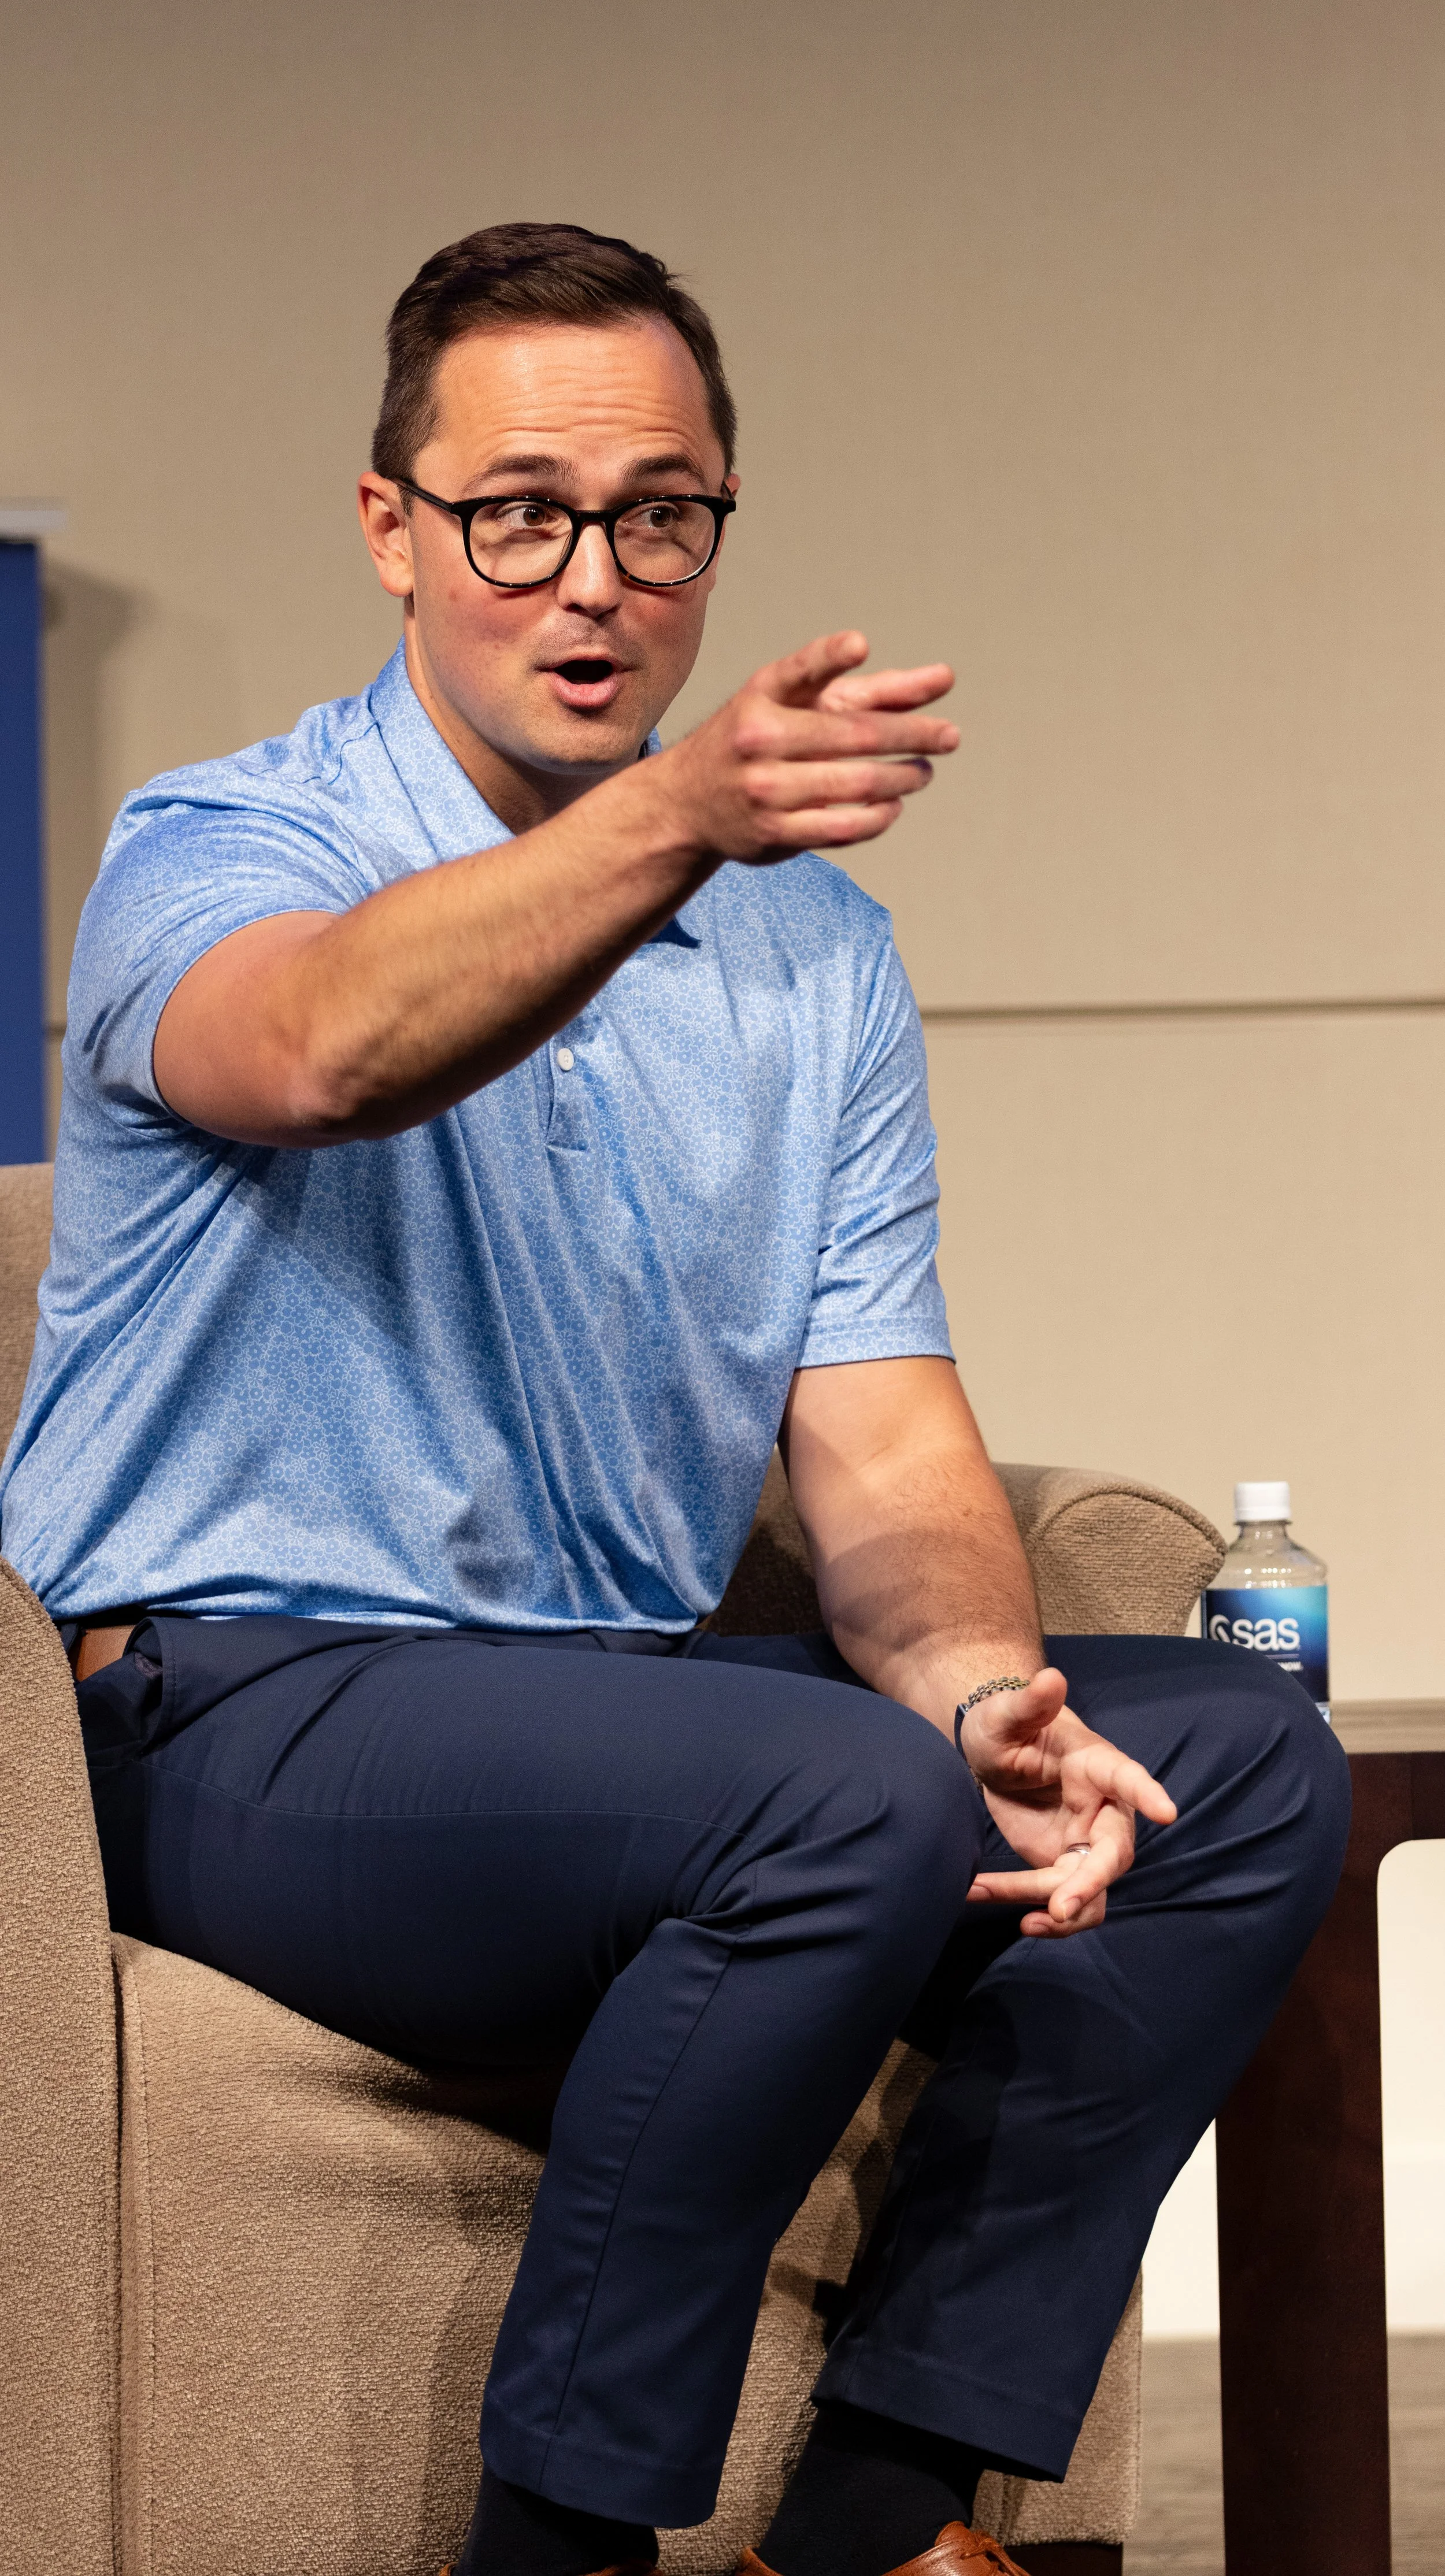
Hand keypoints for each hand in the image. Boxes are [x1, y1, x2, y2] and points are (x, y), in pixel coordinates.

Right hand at [662, 630, 957, 862]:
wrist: (688, 802)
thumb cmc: (759, 738)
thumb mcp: (799, 702)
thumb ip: (872, 690)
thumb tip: (943, 680)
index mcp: (762, 696)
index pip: (799, 670)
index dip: (829, 655)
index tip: (859, 644)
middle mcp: (758, 740)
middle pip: (854, 735)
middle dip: (912, 735)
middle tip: (949, 737)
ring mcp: (765, 790)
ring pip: (855, 784)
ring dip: (902, 778)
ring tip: (922, 771)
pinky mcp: (773, 833)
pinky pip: (842, 827)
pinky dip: (878, 816)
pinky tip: (894, 804)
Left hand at [958, 1668, 1177, 1937]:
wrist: (992, 1755)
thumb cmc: (1006, 1726)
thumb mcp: (1008, 1714)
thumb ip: (1030, 1702)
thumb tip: (1050, 1677)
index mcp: (1096, 1765)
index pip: (1127, 1777)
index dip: (1147, 1793)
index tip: (1167, 1812)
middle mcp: (1101, 1808)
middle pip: (1113, 1852)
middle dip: (1092, 1882)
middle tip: (1061, 1906)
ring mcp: (1083, 1842)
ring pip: (1090, 1888)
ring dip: (1063, 1911)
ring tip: (1026, 1922)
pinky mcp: (1061, 1865)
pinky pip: (1060, 1899)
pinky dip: (1034, 1912)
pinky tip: (986, 1898)